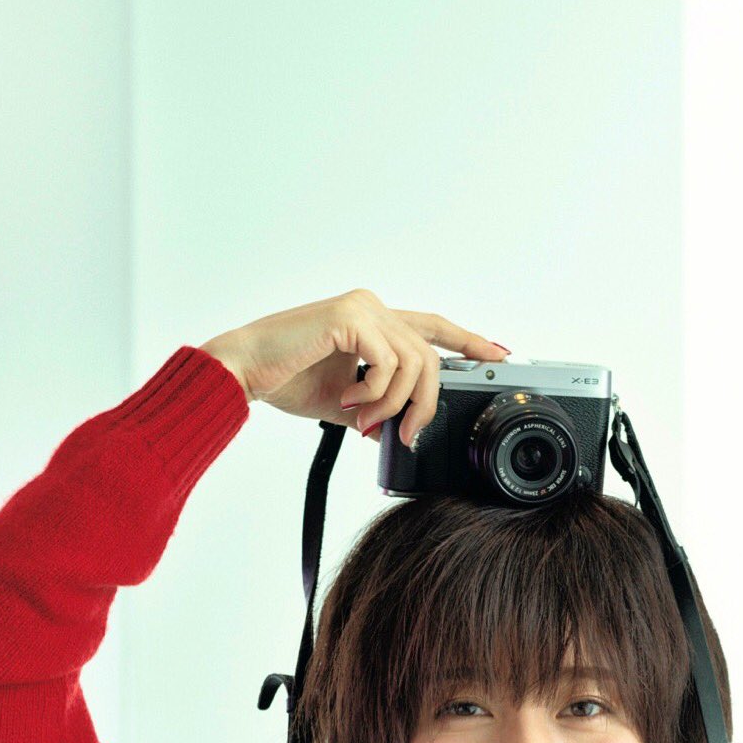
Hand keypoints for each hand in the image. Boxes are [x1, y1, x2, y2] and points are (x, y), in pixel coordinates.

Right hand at [198, 288, 508, 446]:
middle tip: (407, 435)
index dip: (468, 340)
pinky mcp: (350, 316)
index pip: (432, 327)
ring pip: (415, 363)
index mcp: (373, 321)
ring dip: (394, 405)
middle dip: (426, 403)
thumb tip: (400, 430)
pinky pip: (388, 363)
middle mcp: (372, 306)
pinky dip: (375, 395)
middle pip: (431, 355)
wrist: (243, 372)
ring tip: (363, 420)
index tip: (498, 354)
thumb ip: (377, 408)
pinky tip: (349, 403)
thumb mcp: (344, 402)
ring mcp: (363, 307)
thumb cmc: (284, 379)